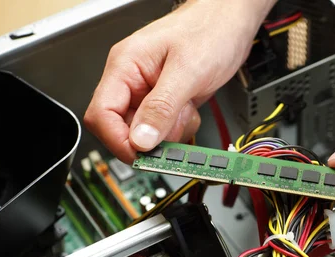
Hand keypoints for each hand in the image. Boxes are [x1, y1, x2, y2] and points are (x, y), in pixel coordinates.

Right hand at [85, 0, 273, 162]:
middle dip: (150, 137)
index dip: (118, 140)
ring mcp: (150, 92)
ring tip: (186, 111)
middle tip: (173, 131)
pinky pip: (165, 128)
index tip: (141, 155)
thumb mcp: (187, 71)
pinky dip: (180, 127)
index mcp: (125, 66)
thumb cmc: (210, 30)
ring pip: (146, 132)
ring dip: (169, 132)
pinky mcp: (167, 100)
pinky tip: (191, 109)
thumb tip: (141, 139)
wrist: (232, 22)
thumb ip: (162, 107)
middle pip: (123, 128)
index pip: (101, 113)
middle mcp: (133, 81)